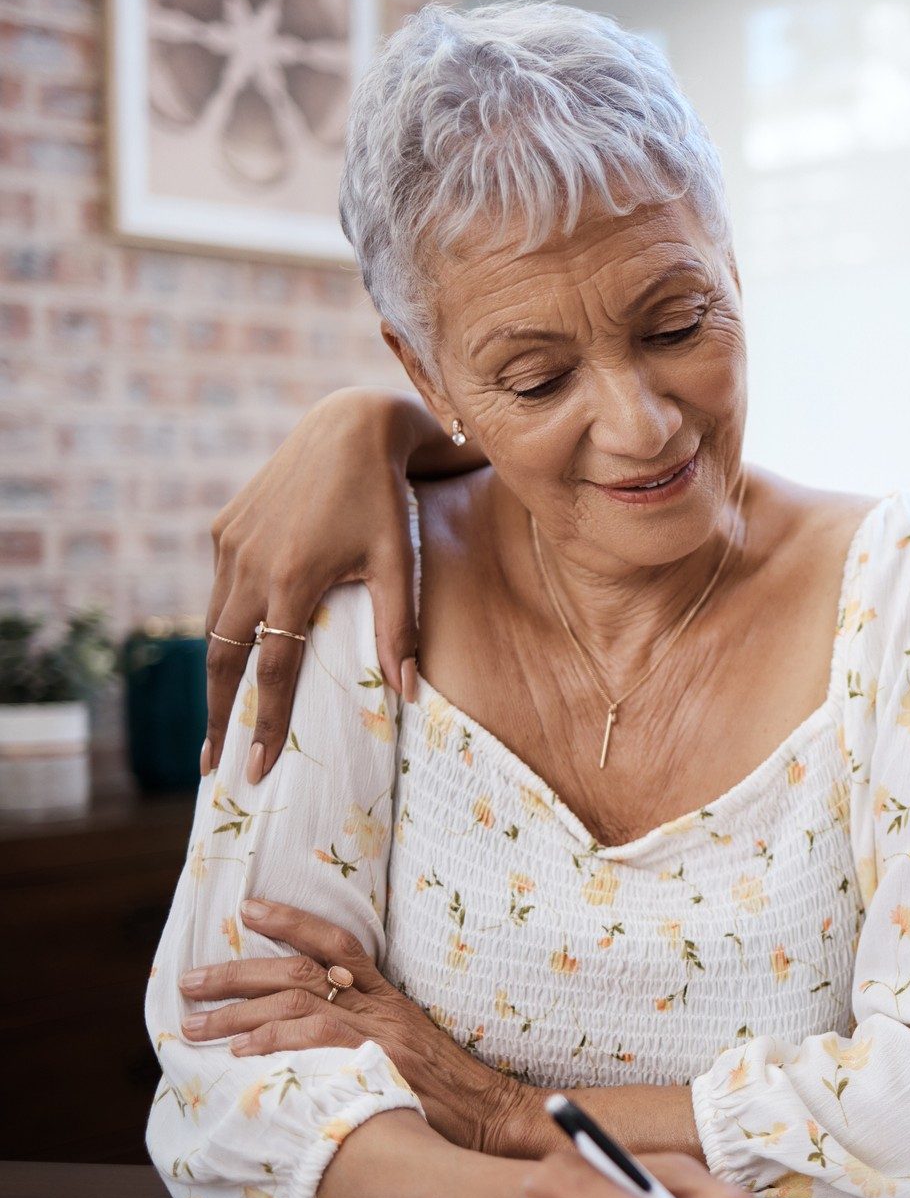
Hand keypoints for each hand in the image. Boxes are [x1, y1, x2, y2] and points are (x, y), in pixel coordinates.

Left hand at [179, 898, 523, 1153]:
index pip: (337, 943)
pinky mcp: (380, 1063)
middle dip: (239, 973)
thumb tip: (307, 1034)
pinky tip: (242, 1051)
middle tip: (190, 983)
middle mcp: (383, 1008)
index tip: (247, 908)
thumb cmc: (451, 1095)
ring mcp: (381, 1035)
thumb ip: (368, 1034)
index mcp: (390, 998)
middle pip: (303, 970)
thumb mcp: (411, 1050)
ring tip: (195, 1027)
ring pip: (300, 1001)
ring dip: (239, 1012)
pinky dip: (276, 1040)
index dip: (291, 921)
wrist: (496, 1118)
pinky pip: (319, 1039)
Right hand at [204, 387, 427, 783]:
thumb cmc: (385, 499)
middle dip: (218, 715)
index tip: (258, 769)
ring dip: (216, 673)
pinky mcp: (223, 527)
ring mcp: (229, 544)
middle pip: (223, 658)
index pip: (273, 672)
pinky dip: (224, 624)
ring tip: (220, 720)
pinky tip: (236, 650)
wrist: (350, 428)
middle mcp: (247, 564)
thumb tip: (407, 693)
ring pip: (213, 624)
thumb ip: (400, 629)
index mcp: (291, 579)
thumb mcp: (401, 562)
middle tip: (213, 765)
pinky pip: (219, 588)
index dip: (266, 724)